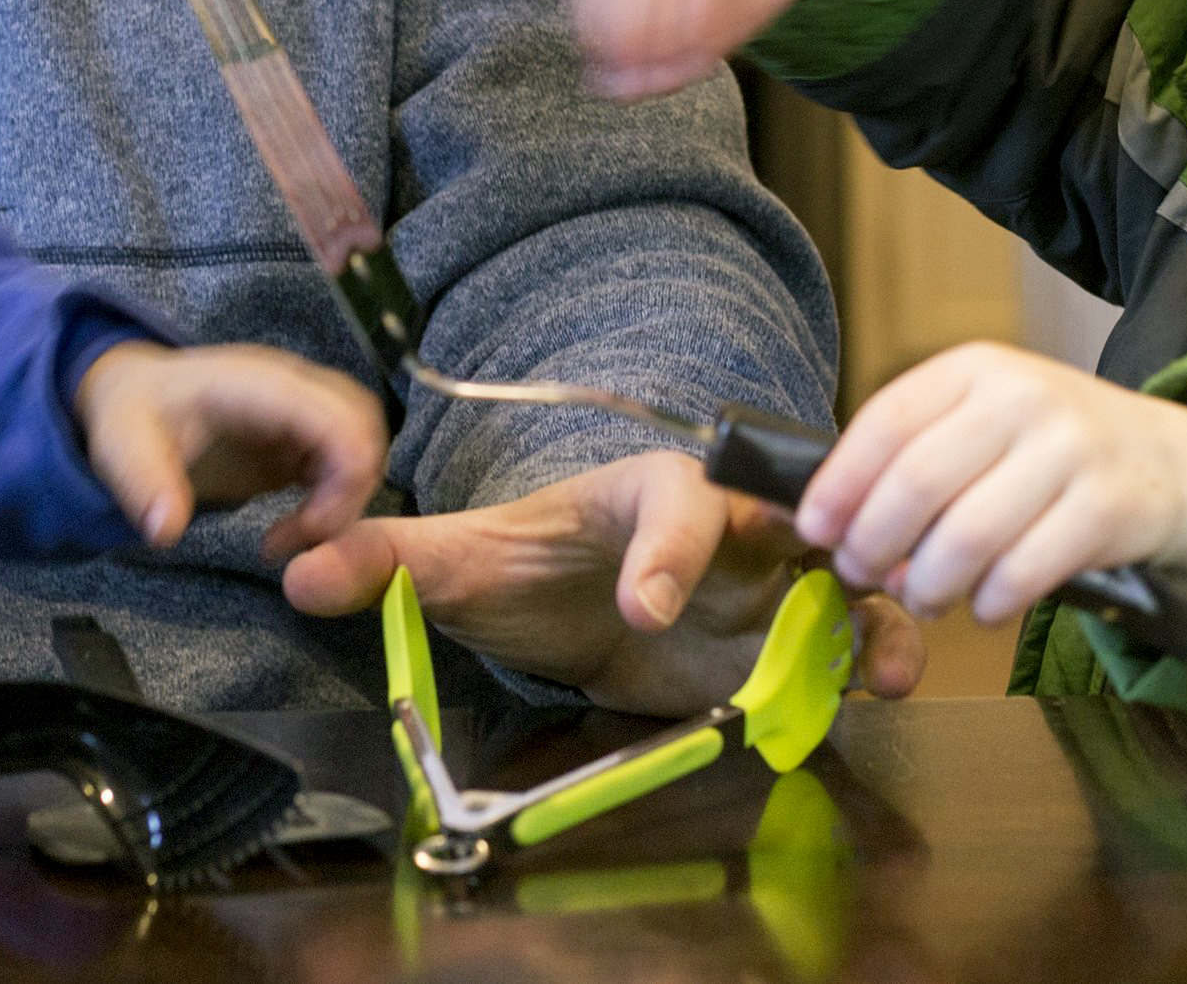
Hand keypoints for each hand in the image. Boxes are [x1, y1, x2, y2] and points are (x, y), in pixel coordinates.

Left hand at [74, 340, 385, 559]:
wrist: (134, 396)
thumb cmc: (131, 416)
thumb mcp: (121, 449)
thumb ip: (144, 485)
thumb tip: (167, 531)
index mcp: (259, 382)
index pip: (338, 416)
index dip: (347, 477)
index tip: (310, 531)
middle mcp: (294, 386)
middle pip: (365, 429)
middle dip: (350, 493)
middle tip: (300, 540)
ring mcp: (303, 408)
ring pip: (363, 446)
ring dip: (343, 500)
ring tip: (288, 538)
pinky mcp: (305, 433)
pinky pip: (346, 462)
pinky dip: (333, 501)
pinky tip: (292, 529)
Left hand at [281, 448, 923, 714]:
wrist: (574, 604)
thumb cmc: (530, 568)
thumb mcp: (464, 564)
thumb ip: (388, 562)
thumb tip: (296, 568)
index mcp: (648, 491)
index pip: (670, 500)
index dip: (665, 551)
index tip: (642, 611)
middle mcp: (722, 523)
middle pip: (785, 519)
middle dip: (819, 552)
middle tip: (842, 600)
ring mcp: (765, 579)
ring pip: (839, 576)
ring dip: (873, 614)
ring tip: (890, 667)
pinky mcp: (788, 638)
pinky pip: (850, 636)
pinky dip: (876, 657)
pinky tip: (881, 695)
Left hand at [797, 343, 1186, 621]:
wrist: (1180, 465)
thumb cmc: (1057, 452)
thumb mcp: (990, 422)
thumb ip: (920, 455)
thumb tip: (835, 525)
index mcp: (978, 368)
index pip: (886, 421)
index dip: (839, 482)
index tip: (813, 530)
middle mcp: (1022, 396)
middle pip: (917, 481)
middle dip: (874, 543)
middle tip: (862, 576)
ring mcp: (1071, 448)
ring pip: (967, 534)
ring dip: (929, 584)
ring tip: (925, 599)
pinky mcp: (1111, 505)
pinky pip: (1024, 570)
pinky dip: (989, 602)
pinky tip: (984, 606)